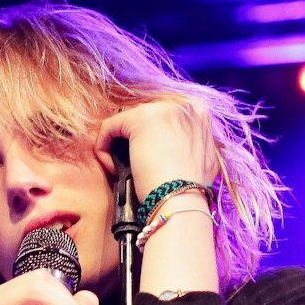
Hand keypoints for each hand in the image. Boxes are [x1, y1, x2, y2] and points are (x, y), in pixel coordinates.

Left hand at [98, 99, 218, 198]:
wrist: (183, 199)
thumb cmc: (189, 190)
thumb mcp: (200, 160)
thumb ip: (188, 145)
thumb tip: (175, 147)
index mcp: (200, 114)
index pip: (163, 120)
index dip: (151, 141)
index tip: (148, 161)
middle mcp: (183, 105)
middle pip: (145, 118)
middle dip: (135, 141)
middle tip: (133, 167)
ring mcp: (162, 109)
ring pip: (127, 123)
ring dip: (119, 146)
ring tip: (122, 171)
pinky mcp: (139, 118)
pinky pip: (110, 127)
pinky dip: (104, 148)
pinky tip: (113, 169)